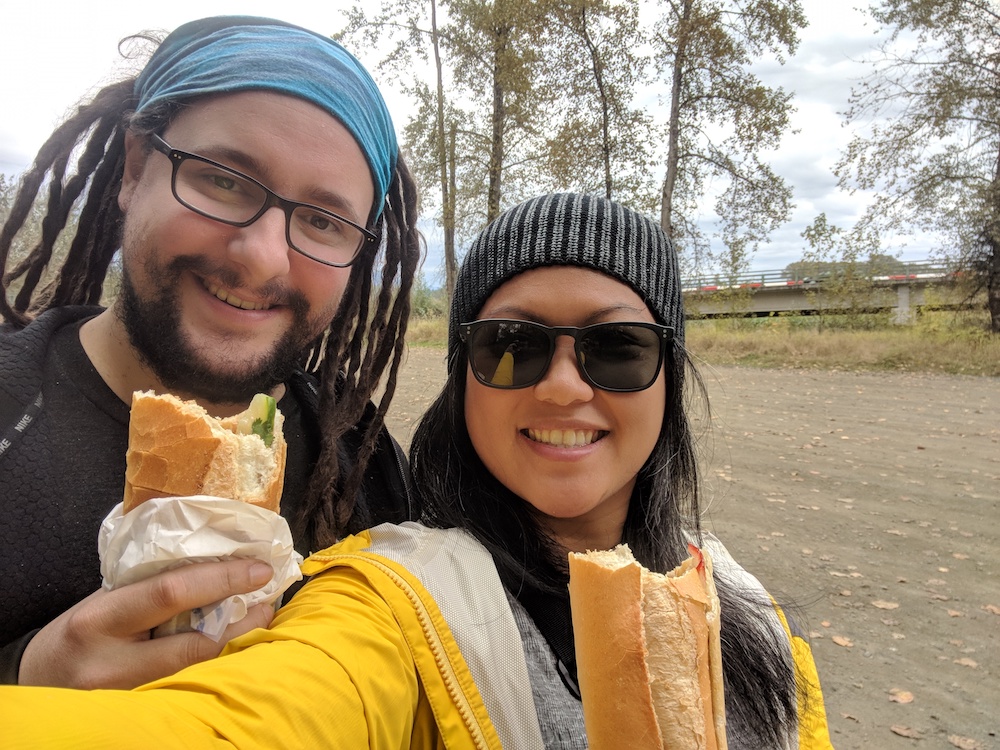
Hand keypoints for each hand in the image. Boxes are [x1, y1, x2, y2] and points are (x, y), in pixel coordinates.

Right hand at [18, 559, 273, 688]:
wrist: (38, 682)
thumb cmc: (79, 632)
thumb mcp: (105, 601)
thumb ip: (151, 587)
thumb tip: (216, 563)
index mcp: (100, 620)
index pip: (170, 593)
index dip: (222, 579)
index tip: (258, 570)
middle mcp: (112, 664)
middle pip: (195, 643)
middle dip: (241, 621)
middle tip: (268, 600)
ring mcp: (126, 697)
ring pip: (199, 671)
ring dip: (236, 644)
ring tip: (258, 620)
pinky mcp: (140, 714)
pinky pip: (190, 687)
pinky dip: (218, 666)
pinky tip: (234, 649)